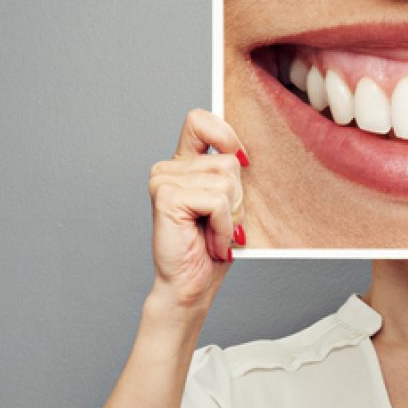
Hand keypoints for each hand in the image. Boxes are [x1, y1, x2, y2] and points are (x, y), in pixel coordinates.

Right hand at [147, 109, 249, 311]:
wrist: (191, 286)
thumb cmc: (210, 251)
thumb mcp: (230, 206)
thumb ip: (231, 177)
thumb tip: (244, 155)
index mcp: (183, 165)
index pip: (199, 120)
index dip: (225, 134)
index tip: (241, 161)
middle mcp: (169, 169)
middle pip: (226, 161)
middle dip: (237, 199)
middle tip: (221, 225)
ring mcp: (163, 180)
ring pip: (225, 181)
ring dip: (231, 216)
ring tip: (215, 235)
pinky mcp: (166, 197)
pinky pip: (216, 201)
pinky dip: (223, 225)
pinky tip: (211, 242)